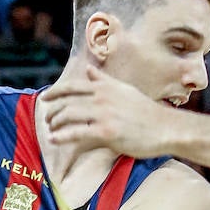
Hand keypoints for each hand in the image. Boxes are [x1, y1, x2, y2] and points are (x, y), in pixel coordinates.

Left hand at [42, 65, 169, 158]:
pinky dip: (62, 136)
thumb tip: (89, 69)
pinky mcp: (106, 133)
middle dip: (53, 111)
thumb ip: (103, 80)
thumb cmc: (145, 111)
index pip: (73, 86)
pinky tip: (53, 140)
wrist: (164, 127)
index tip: (45, 98)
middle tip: (48, 119)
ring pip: (69, 116)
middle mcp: (102, 98)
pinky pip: (77, 134)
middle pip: (67, 102)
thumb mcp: (124, 89)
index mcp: (105, 87)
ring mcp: (104, 115)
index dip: (56, 92)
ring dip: (55, 123)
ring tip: (51, 130)